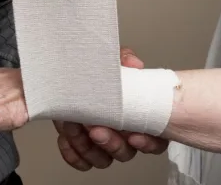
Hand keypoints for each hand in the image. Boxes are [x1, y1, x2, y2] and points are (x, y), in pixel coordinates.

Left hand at [53, 47, 168, 170]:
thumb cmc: (98, 74)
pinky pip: (81, 162)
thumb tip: (133, 64)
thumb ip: (124, 59)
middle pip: (126, 153)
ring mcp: (103, 145)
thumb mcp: (113, 60)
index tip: (133, 135)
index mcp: (139, 117)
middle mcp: (123, 136)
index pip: (155, 140)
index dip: (147, 142)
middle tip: (96, 129)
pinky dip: (72, 153)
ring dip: (88, 147)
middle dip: (111, 143)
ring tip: (75, 127)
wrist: (71, 78)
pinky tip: (65, 138)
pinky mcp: (82, 150)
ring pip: (102, 160)